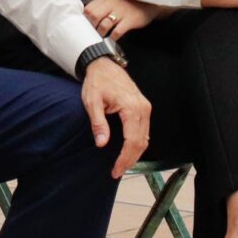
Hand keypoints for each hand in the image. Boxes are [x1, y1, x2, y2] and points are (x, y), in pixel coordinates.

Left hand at [80, 58, 150, 177]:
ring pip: (145, 138)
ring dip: (135, 154)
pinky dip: (137, 143)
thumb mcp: (92, 102)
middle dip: (130, 160)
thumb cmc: (97, 81)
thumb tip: (102, 143)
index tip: (116, 170)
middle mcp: (143, 109)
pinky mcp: (143, 108)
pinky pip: (144, 131)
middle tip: (117, 172)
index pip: (132, 141)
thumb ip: (98, 123)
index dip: (125, 159)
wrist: (104, 65)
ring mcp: (145, 108)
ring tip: (122, 165)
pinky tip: (128, 151)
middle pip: (141, 143)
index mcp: (132, 108)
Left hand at [84, 0, 159, 39]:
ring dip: (100, 34)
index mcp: (104, 0)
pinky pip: (117, 32)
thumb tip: (84, 20)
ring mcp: (121, 12)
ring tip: (100, 38)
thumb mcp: (110, 2)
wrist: (147, 4)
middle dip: (91, 28)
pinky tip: (111, 40)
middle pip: (94, 17)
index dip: (84, 20)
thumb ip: (99, 8)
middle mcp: (111, 4)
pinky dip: (112, 38)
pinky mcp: (129, 21)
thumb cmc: (125, 5)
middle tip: (91, 34)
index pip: (88, 9)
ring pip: (104, 25)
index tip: (84, 27)